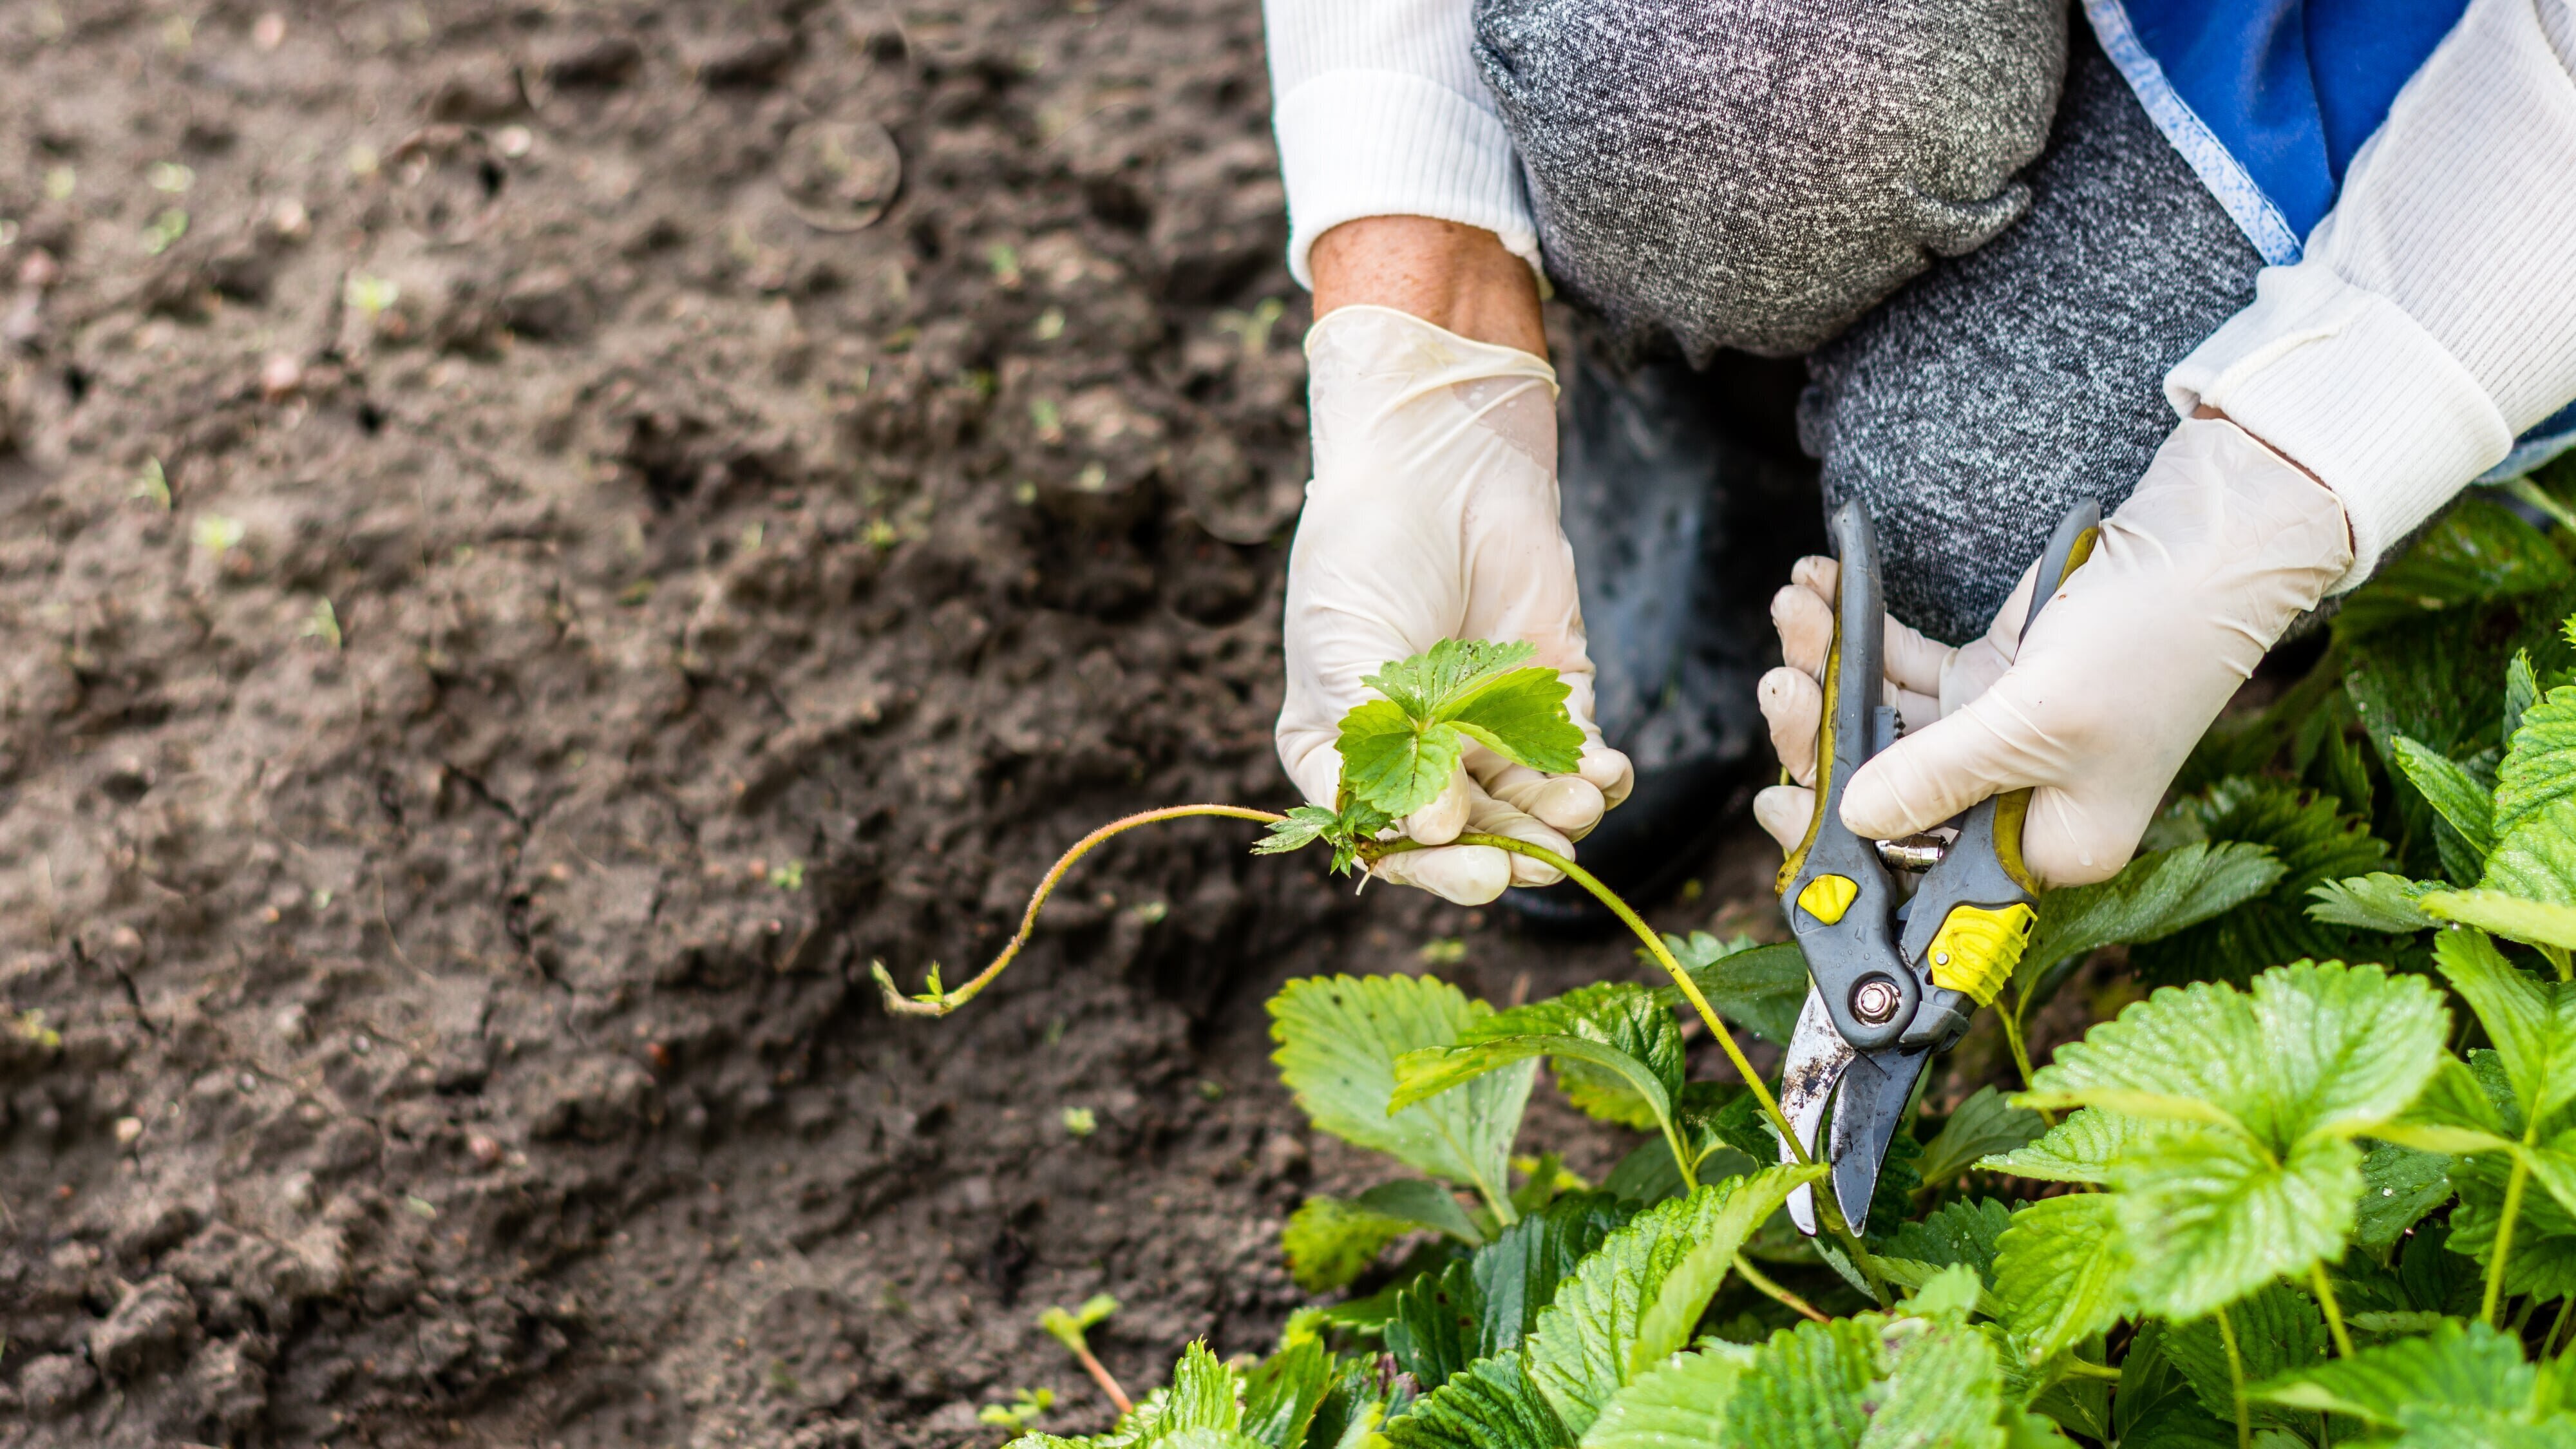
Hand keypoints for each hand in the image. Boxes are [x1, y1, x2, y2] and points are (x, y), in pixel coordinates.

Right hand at [1277, 299, 1631, 905]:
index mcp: (1345, 752)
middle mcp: (1415, 755)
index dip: (1428, 866)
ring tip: (1576, 808)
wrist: (1441, 460)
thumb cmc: (1367, 551)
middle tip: (1536, 861)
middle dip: (1501, 853)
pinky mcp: (1550, 699)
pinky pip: (1577, 761)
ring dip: (1552, 822)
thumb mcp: (1343, 649)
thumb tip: (1435, 831)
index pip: (1384, 837)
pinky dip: (1598, 778)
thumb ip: (1384, 744)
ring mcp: (1484, 729)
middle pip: (1461, 838)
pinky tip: (1607, 774)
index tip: (1473, 870)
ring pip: (1524, 807)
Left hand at [1753, 416, 2352, 884]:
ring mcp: (2000, 738)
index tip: (1778, 809)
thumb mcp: (2039, 720)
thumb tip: (1852, 816)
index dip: (1842, 847)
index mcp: (2047, 846)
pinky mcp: (1992, 679)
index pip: (1922, 873)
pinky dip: (1862, 633)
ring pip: (1884, 722)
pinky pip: (1906, 669)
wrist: (2208, 540)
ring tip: (1797, 606)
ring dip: (1830, 664)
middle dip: (1822, 734)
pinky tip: (1823, 585)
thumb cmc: (2151, 642)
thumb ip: (1940, 773)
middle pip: (1885, 793)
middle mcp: (2018, 803)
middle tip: (1781, 683)